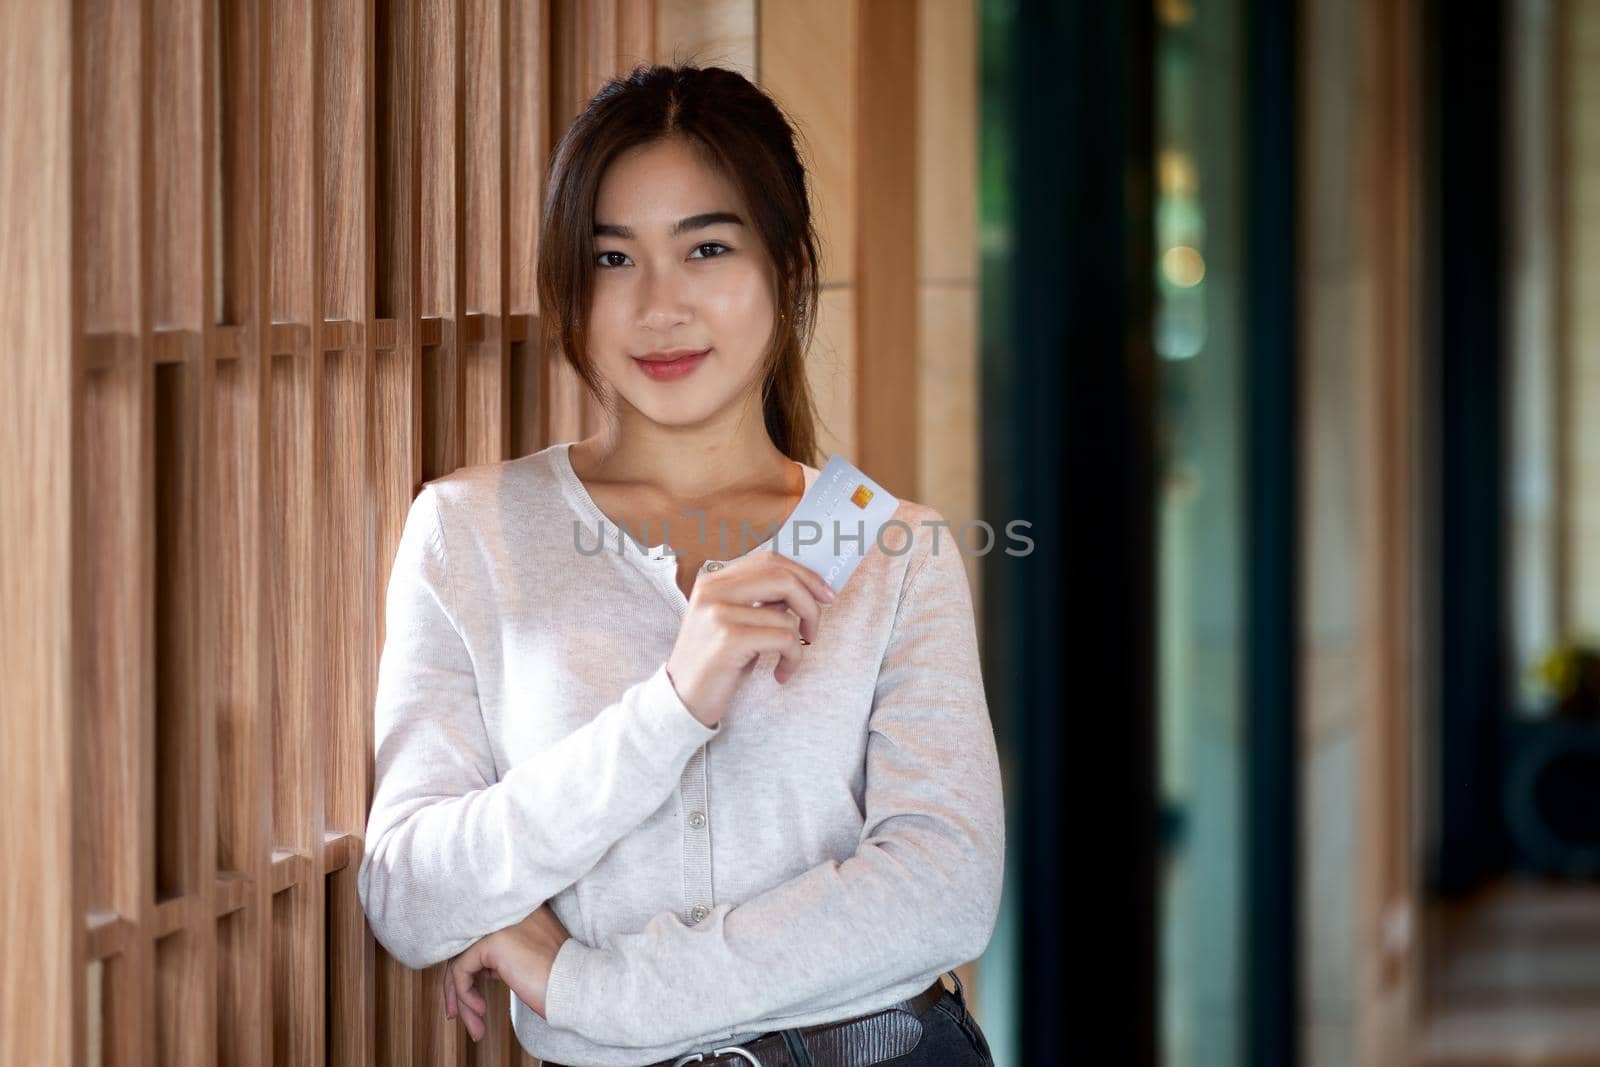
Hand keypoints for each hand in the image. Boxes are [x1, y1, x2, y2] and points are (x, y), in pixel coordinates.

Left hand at [444, 904, 571, 1040]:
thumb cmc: (562, 978)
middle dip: (458, 986)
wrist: (577, 985)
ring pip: (462, 961)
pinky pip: (462, 970)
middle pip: (467, 948)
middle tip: (457, 1013)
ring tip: (474, 1025)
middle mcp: (508, 911)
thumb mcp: (532, 957)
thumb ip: (508, 953)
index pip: (482, 937)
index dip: (473, 969)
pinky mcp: (491, 942)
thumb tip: (481, 969)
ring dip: (461, 998)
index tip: (473, 996)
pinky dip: (464, 994)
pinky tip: (480, 1010)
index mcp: (520, 911)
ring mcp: (499, 925)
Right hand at [666, 552, 835, 726]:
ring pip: (787, 615)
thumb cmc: (715, 663)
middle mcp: (713, 590)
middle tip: (814, 629)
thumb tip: (805, 588)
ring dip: (799, 643)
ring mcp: (719, 612)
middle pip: (782, 577)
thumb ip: (760, 601)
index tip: (824, 594)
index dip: (804, 574)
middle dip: (810, 603)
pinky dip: (792, 658)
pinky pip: (784, 638)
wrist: (682, 699)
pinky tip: (780, 673)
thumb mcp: (734, 623)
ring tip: (788, 661)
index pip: (769, 560)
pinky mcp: (729, 638)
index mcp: (714, 581)